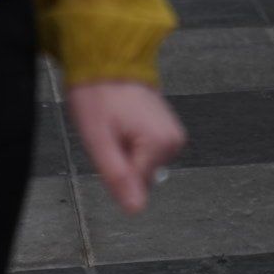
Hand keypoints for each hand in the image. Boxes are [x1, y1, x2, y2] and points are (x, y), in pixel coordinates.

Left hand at [66, 81, 186, 213]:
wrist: (108, 64)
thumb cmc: (100, 96)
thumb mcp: (99, 141)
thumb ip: (119, 177)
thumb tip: (136, 209)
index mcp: (161, 143)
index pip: (137, 185)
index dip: (115, 168)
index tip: (108, 143)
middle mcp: (174, 140)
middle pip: (142, 175)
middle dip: (121, 161)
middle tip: (110, 134)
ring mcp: (173, 134)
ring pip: (143, 165)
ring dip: (125, 152)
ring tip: (116, 126)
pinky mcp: (168, 129)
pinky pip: (147, 151)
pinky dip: (131, 143)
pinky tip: (124, 124)